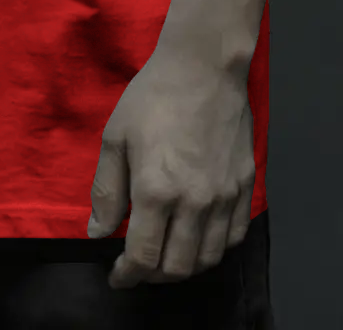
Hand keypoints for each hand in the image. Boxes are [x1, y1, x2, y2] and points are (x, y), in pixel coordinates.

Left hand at [86, 37, 255, 288]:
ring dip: (183, 267)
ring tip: (166, 256)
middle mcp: (194, 202)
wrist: (204, 66)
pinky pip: (233, 237)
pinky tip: (198, 239)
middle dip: (152, 276)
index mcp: (156, 190)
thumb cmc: (154, 96)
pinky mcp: (244, 186)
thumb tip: (98, 233)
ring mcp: (224, 196)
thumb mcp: (115, 137)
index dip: (127, 275)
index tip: (118, 276)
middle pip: (176, 268)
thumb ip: (106, 191)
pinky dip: (214, 249)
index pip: (143, 257)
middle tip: (139, 266)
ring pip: (207, 259)